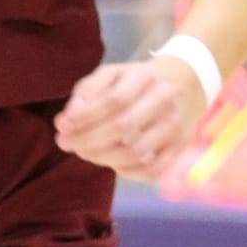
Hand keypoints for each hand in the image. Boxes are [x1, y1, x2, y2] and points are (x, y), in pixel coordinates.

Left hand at [55, 55, 209, 179]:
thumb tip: (65, 124)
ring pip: (134, 153)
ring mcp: (175, 126)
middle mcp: (164, 100)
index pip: (112, 101)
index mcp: (144, 77)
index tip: (62, 127)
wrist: (184, 82)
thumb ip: (86, 93)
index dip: (84, 118)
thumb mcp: (110, 75)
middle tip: (68, 144)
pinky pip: (152, 171)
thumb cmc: (135, 82)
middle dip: (87, 140)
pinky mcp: (180, 147)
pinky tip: (112, 162)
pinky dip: (126, 172)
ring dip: (102, 158)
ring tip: (85, 152)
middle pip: (122, 128)